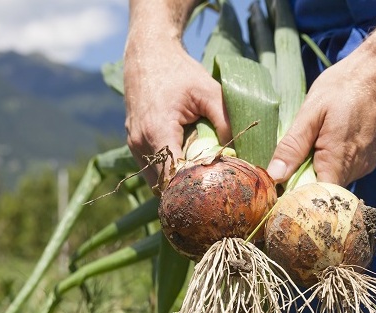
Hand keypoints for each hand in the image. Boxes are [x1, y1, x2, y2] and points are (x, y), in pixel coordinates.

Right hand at [124, 39, 231, 185]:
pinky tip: (188, 172)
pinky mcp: (133, 143)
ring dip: (176, 186)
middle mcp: (141, 142)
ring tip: (202, 186)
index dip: (194, 189)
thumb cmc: (180, 71)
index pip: (173, 177)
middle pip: (164, 186)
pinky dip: (168, 175)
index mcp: (158, 132)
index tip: (216, 193)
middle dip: (187, 193)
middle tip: (213, 196)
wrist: (148, 53)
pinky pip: (151, 170)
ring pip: (155, 182)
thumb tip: (241, 152)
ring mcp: (134, 144)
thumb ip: (225, 121)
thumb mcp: (209, 91)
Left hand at [266, 48, 375, 186]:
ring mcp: (366, 165)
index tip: (278, 191)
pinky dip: (331, 164)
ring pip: (334, 181)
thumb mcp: (311, 111)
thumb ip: (293, 147)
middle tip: (287, 166)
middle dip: (303, 184)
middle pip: (324, 192)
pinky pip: (346, 171)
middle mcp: (356, 169)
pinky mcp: (370, 159)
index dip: (296, 199)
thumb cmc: (345, 85)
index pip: (315, 199)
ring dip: (317, 172)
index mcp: (338, 161)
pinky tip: (325, 144)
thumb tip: (274, 176)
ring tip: (309, 148)